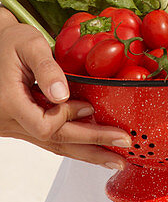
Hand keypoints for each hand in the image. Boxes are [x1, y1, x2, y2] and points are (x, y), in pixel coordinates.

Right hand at [0, 13, 130, 168]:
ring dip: (84, 152)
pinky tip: (91, 146)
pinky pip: (47, 139)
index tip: (89, 107)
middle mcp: (8, 121)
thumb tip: (63, 94)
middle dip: (92, 145)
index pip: (45, 126)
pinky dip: (71, 143)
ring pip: (51, 145)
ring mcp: (12, 127)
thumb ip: (47, 68)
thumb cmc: (9, 43)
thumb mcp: (30, 45)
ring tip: (112, 158)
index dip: (70, 117)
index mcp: (9, 102)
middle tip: (122, 146)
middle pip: (54, 141)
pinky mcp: (19, 125)